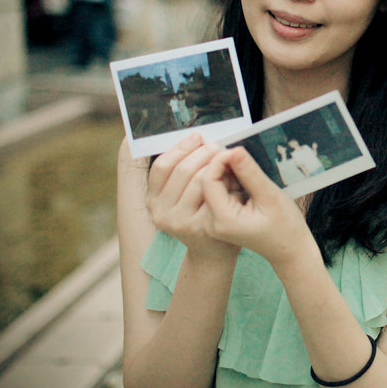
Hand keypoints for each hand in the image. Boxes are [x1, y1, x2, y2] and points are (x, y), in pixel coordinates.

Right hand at [147, 134, 238, 262]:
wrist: (214, 250)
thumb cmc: (201, 213)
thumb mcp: (184, 194)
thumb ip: (183, 171)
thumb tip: (193, 137)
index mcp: (152, 200)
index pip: (162, 166)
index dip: (180, 147)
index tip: (198, 137)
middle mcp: (161, 213)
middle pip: (182, 170)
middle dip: (203, 152)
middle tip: (218, 145)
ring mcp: (179, 222)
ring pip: (200, 179)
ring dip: (216, 165)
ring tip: (227, 160)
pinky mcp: (200, 227)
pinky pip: (215, 193)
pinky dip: (226, 181)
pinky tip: (234, 177)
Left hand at [200, 147, 318, 270]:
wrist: (289, 250)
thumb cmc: (285, 227)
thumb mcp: (270, 196)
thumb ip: (250, 173)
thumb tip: (234, 149)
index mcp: (222, 219)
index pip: (208, 181)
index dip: (219, 161)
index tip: (238, 150)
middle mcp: (212, 222)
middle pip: (205, 183)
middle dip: (220, 165)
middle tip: (242, 155)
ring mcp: (214, 221)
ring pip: (210, 185)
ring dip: (225, 172)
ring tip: (246, 168)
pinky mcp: (220, 217)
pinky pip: (218, 192)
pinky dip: (229, 180)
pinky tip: (244, 179)